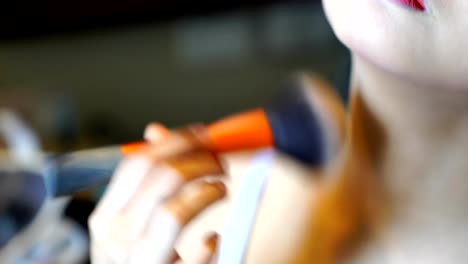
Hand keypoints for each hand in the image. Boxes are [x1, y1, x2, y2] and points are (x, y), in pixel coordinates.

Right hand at [89, 123, 225, 263]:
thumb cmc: (136, 260)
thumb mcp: (131, 220)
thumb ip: (146, 179)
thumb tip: (155, 130)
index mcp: (106, 216)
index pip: (139, 162)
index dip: (176, 141)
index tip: (203, 134)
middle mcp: (115, 237)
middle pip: (163, 178)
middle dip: (200, 160)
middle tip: (220, 160)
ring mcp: (137, 261)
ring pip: (174, 211)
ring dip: (207, 191)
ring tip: (221, 189)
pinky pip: (193, 258)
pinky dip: (208, 245)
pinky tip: (212, 240)